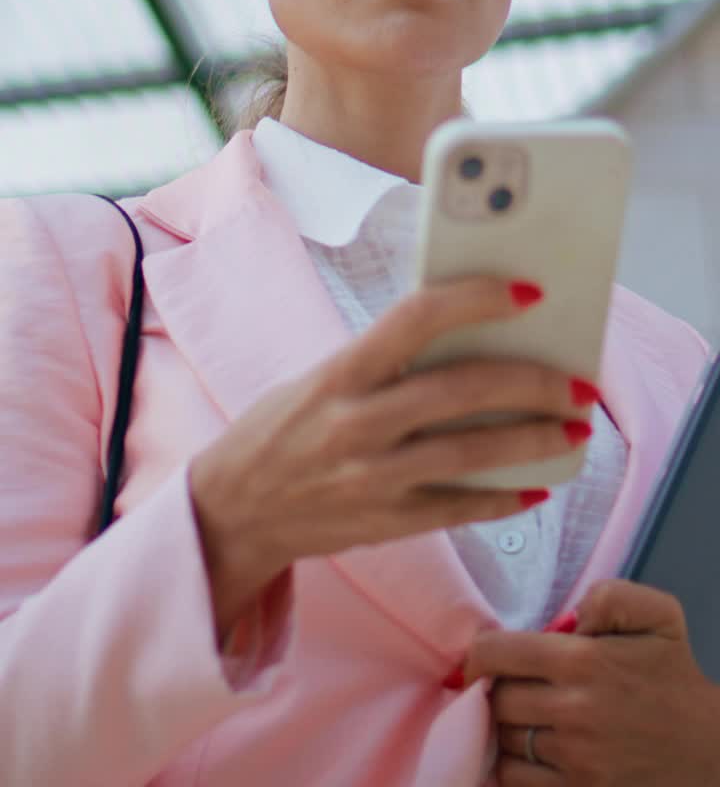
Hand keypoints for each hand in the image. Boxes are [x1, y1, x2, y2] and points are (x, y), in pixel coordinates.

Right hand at [189, 275, 591, 642]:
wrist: (230, 512)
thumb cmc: (282, 429)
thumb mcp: (320, 380)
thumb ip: (384, 363)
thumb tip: (470, 341)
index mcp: (338, 375)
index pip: (415, 319)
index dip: (475, 299)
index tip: (527, 291)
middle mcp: (355, 425)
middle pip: (459, 391)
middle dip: (530, 382)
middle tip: (577, 379)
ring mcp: (370, 479)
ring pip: (469, 455)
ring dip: (532, 441)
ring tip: (573, 429)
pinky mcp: (383, 523)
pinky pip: (456, 509)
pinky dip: (502, 499)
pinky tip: (536, 488)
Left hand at [463, 579, 719, 785]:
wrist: (708, 752)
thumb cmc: (674, 680)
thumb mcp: (659, 616)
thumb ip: (610, 596)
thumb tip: (567, 616)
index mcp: (585, 661)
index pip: (496, 653)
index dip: (480, 654)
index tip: (485, 659)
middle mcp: (574, 711)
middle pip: (497, 699)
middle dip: (499, 690)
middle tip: (516, 686)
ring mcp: (574, 760)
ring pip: (503, 740)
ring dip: (507, 728)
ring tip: (528, 717)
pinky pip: (515, 780)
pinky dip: (514, 766)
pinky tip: (532, 751)